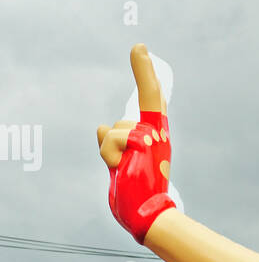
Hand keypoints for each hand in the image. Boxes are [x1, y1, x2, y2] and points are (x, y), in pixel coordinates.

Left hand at [97, 45, 174, 243]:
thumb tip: (100, 125)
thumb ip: (113, 144)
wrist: (147, 214)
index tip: (140, 51)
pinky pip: (112, 136)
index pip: (152, 101)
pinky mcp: (143, 141)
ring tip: (123, 168)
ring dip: (110, 150)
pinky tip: (122, 169)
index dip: (146, 75)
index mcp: (153, 138)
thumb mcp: (121, 164)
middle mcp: (156, 134)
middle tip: (138, 47)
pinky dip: (110, 155)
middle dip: (144, 70)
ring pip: (115, 128)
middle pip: (150, 94)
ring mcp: (151, 136)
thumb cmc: (137, 193)